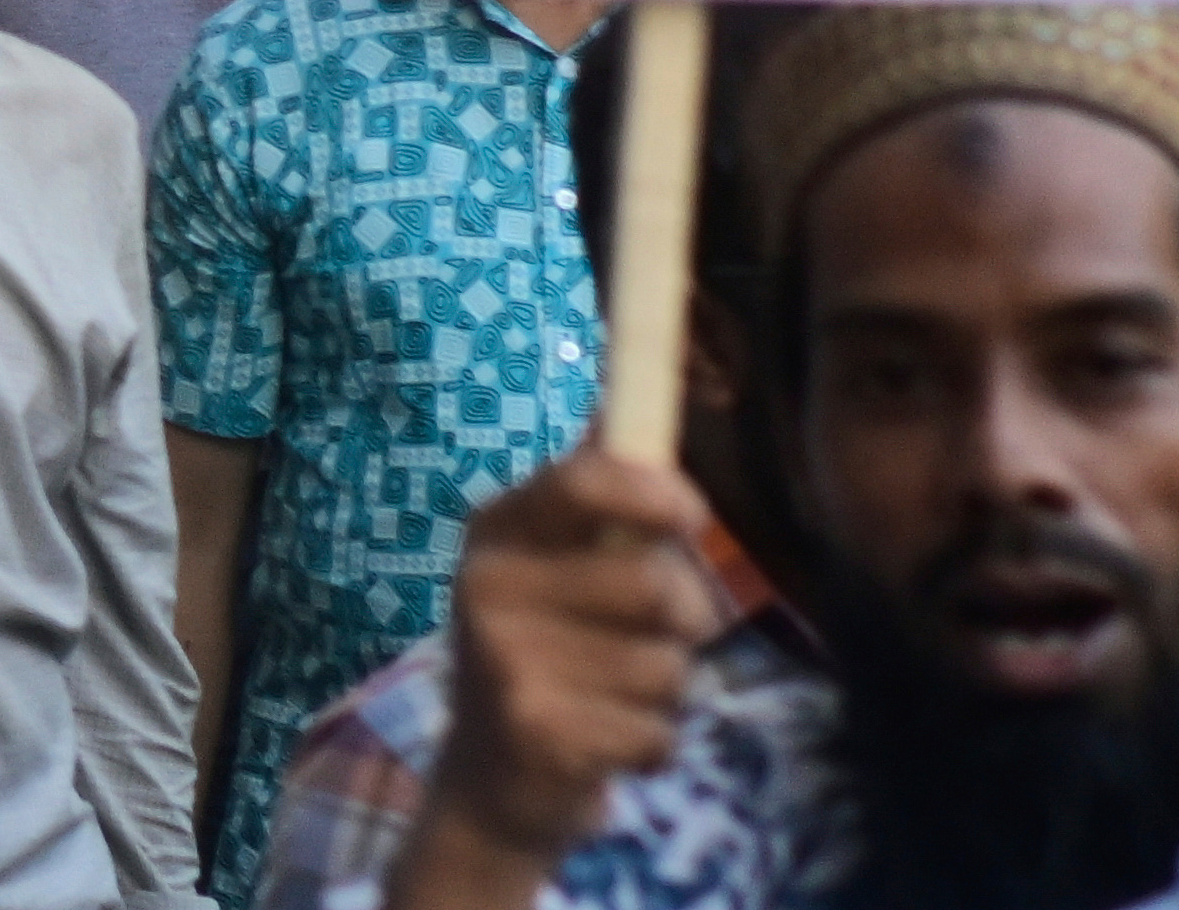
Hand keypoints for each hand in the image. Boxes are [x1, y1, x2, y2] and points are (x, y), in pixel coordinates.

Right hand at [412, 455, 715, 891]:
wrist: (489, 785)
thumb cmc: (543, 654)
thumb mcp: (551, 566)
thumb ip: (592, 495)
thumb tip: (620, 392)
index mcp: (495, 532)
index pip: (582, 481)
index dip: (654, 493)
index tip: (692, 515)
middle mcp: (486, 586)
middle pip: (652, 585)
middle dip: (687, 619)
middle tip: (660, 638)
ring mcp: (505, 660)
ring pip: (665, 666)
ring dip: (668, 691)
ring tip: (617, 697)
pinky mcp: (536, 732)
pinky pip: (658, 731)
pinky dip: (652, 747)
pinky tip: (605, 745)